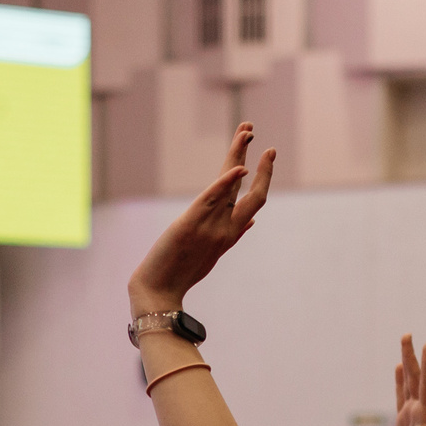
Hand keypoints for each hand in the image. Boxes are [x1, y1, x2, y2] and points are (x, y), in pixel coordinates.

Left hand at [127, 123, 274, 316]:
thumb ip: (231, 235)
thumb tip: (251, 222)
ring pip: (232, 185)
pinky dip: (227, 182)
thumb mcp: (210, 254)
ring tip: (247, 131)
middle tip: (266, 143)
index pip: (252, 202)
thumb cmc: (178, 276)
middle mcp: (224, 229)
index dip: (262, 179)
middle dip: (262, 166)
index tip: (265, 159)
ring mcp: (210, 227)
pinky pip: (212, 198)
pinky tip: (239, 166)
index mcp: (229, 235)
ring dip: (239, 154)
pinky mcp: (191, 225)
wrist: (158, 294)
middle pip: (251, 192)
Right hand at [393, 335, 425, 425]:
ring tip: (404, 346)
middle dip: (411, 355)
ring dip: (406, 364)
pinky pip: (400, 396)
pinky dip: (399, 382)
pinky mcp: (404, 421)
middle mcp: (420, 409)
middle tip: (408, 335)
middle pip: (415, 377)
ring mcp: (412, 413)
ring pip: (408, 383)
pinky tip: (398, 371)